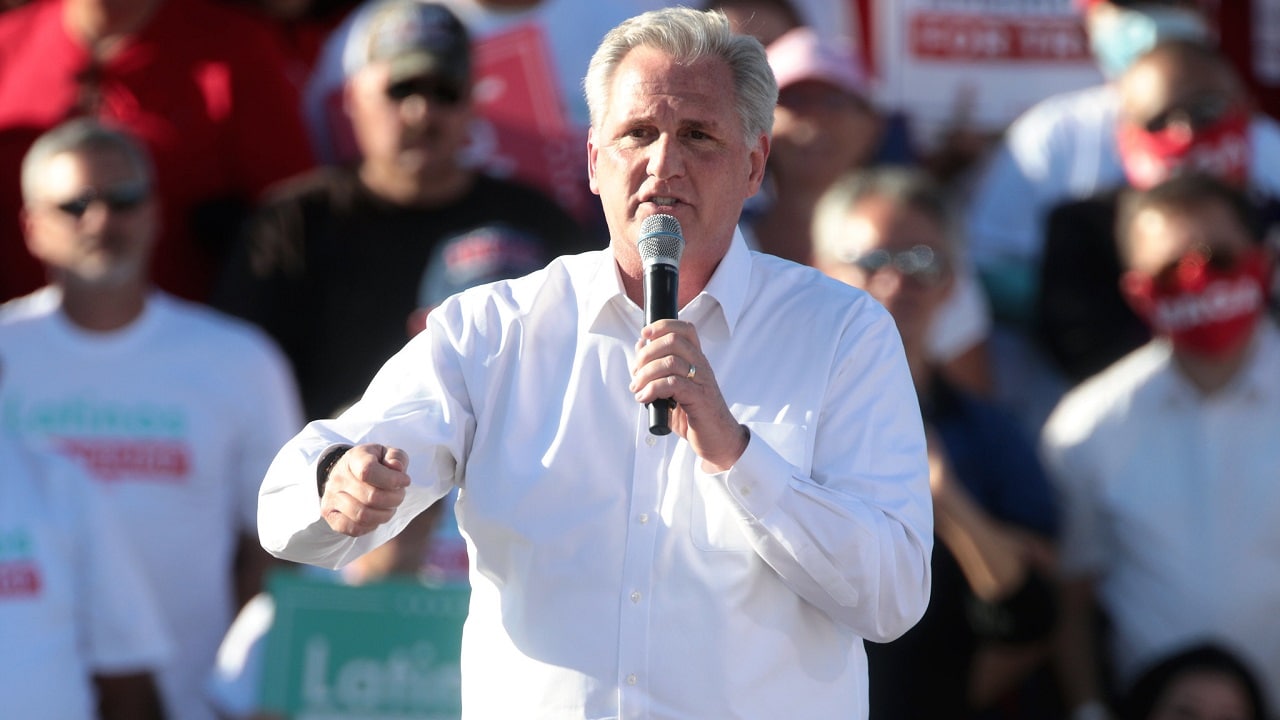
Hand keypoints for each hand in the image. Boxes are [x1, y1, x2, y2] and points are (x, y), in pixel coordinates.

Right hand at [319, 444, 410, 536]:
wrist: (349, 472)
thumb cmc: (375, 464)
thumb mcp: (388, 454)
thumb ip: (397, 457)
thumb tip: (397, 468)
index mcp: (354, 458)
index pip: (368, 471)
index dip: (392, 480)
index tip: (405, 481)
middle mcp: (338, 477)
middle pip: (371, 497)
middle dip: (394, 499)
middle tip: (400, 495)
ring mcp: (331, 497)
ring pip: (363, 515)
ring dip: (385, 514)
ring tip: (390, 507)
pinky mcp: (331, 515)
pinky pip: (353, 529)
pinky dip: (371, 526)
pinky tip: (377, 516)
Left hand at [631, 319, 747, 470]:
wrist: (718, 440)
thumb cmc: (694, 416)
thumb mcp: (672, 391)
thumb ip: (657, 370)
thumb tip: (640, 347)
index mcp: (696, 361)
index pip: (685, 330)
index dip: (663, 326)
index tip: (644, 335)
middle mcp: (701, 366)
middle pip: (673, 341)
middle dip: (647, 353)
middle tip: (636, 372)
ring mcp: (702, 381)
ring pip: (670, 362)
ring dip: (646, 373)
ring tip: (637, 388)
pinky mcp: (700, 398)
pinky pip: (673, 384)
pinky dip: (652, 389)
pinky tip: (645, 398)